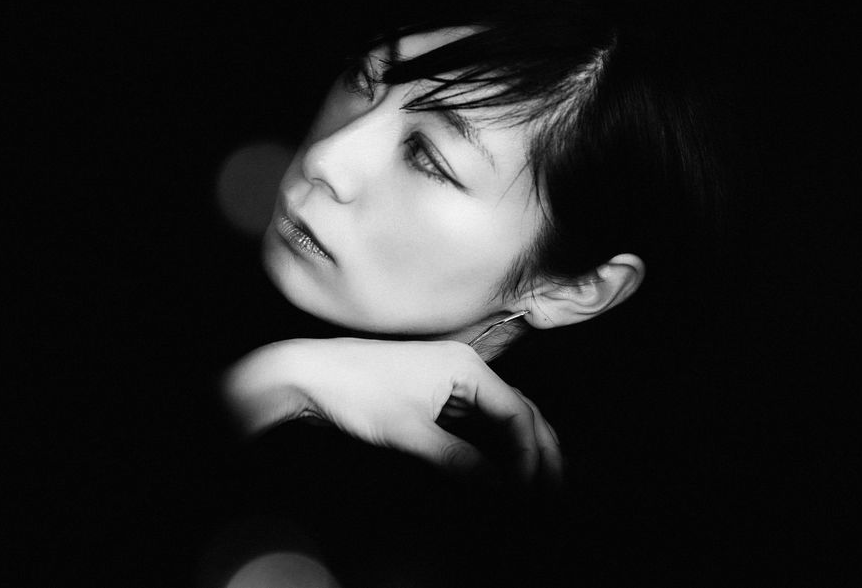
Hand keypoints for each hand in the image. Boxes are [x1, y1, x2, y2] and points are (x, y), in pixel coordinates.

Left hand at [222, 338, 561, 485]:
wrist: (308, 374)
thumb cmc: (355, 392)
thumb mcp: (410, 433)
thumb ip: (459, 461)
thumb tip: (500, 488)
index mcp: (466, 368)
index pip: (518, 414)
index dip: (531, 457)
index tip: (532, 493)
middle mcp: (464, 368)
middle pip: (519, 411)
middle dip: (540, 451)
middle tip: (553, 492)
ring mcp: (450, 380)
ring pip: (501, 417)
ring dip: (519, 450)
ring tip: (535, 485)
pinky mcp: (434, 394)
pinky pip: (477, 421)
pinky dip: (493, 446)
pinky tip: (498, 471)